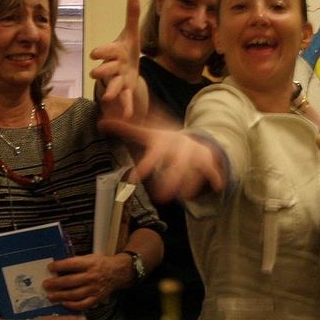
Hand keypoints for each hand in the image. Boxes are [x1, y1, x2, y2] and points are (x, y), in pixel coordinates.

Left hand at [43, 252, 129, 311]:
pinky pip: (83, 304)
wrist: (117, 273)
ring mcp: (94, 289)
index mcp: (89, 264)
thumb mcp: (89, 257)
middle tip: (46, 284)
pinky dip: (72, 305)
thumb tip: (58, 267)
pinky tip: (64, 303)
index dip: (59, 266)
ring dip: (61, 296)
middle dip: (56, 283)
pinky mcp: (96, 298)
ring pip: (75, 294)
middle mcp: (91, 277)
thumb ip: (76, 261)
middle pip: (71, 281)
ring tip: (50, 296)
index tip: (50, 267)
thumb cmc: (100, 264)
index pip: (72, 264)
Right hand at [89, 0, 147, 121]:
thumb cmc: (126, 49)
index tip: (94, 53)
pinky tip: (129, 116)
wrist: (127, 67)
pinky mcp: (126, 90)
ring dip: (110, 91)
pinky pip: (126, 98)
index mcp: (115, 52)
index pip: (107, 50)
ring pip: (114, 85)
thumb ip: (131, 16)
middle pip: (108, 69)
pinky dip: (127, 107)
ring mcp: (119, 79)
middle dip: (102, 71)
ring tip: (107, 98)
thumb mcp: (130, 33)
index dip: (102, 51)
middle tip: (94, 74)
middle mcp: (114, 66)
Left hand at [102, 117, 224, 202]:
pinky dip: (216, 176)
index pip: (153, 156)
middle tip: (161, 198)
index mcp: (163, 142)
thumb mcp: (147, 133)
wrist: (190, 136)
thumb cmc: (163, 139)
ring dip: (190, 183)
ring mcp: (194, 153)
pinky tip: (219, 187)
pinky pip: (212, 168)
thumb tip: (100, 121)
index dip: (144, 167)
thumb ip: (125, 129)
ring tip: (184, 198)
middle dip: (170, 180)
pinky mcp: (206, 160)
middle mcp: (179, 147)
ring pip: (193, 169)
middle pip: (175, 164)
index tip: (134, 180)